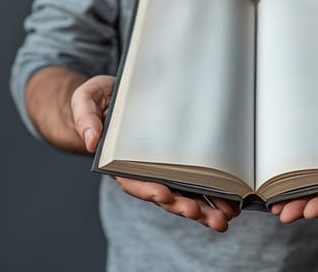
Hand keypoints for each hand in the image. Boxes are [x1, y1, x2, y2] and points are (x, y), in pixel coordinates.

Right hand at [71, 75, 239, 231]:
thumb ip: (86, 117)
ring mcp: (163, 168)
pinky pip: (195, 182)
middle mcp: (143, 170)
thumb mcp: (87, 99)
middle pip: (164, 195)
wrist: (116, 98)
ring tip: (225, 218)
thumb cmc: (100, 100)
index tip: (164, 194)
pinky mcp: (180, 162)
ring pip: (184, 194)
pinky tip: (231, 203)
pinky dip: (212, 195)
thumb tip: (91, 140)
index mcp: (119, 161)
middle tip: (209, 218)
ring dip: (204, 209)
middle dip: (186, 208)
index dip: (148, 189)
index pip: (133, 180)